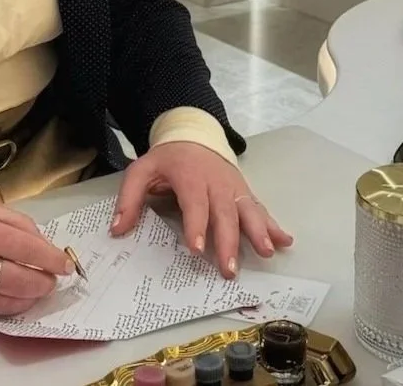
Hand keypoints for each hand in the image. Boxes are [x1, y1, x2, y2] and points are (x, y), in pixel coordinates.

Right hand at [0, 199, 73, 315]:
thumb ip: (8, 220)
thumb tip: (40, 243)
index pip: (26, 246)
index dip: (50, 257)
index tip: (64, 262)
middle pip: (20, 278)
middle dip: (43, 281)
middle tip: (54, 279)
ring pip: (6, 301)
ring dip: (29, 298)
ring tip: (38, 290)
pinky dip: (7, 307)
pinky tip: (15, 299)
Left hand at [111, 141, 292, 277]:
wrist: (194, 134)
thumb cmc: (167, 159)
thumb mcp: (141, 170)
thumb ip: (129, 198)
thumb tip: (117, 230)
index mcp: (190, 177)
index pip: (194, 203)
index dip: (195, 226)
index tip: (196, 250)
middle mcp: (216, 183)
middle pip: (224, 213)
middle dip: (228, 241)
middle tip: (229, 269)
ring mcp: (234, 187)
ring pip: (248, 210)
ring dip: (259, 232)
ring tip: (268, 252)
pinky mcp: (244, 192)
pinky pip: (259, 208)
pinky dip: (273, 224)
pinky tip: (285, 241)